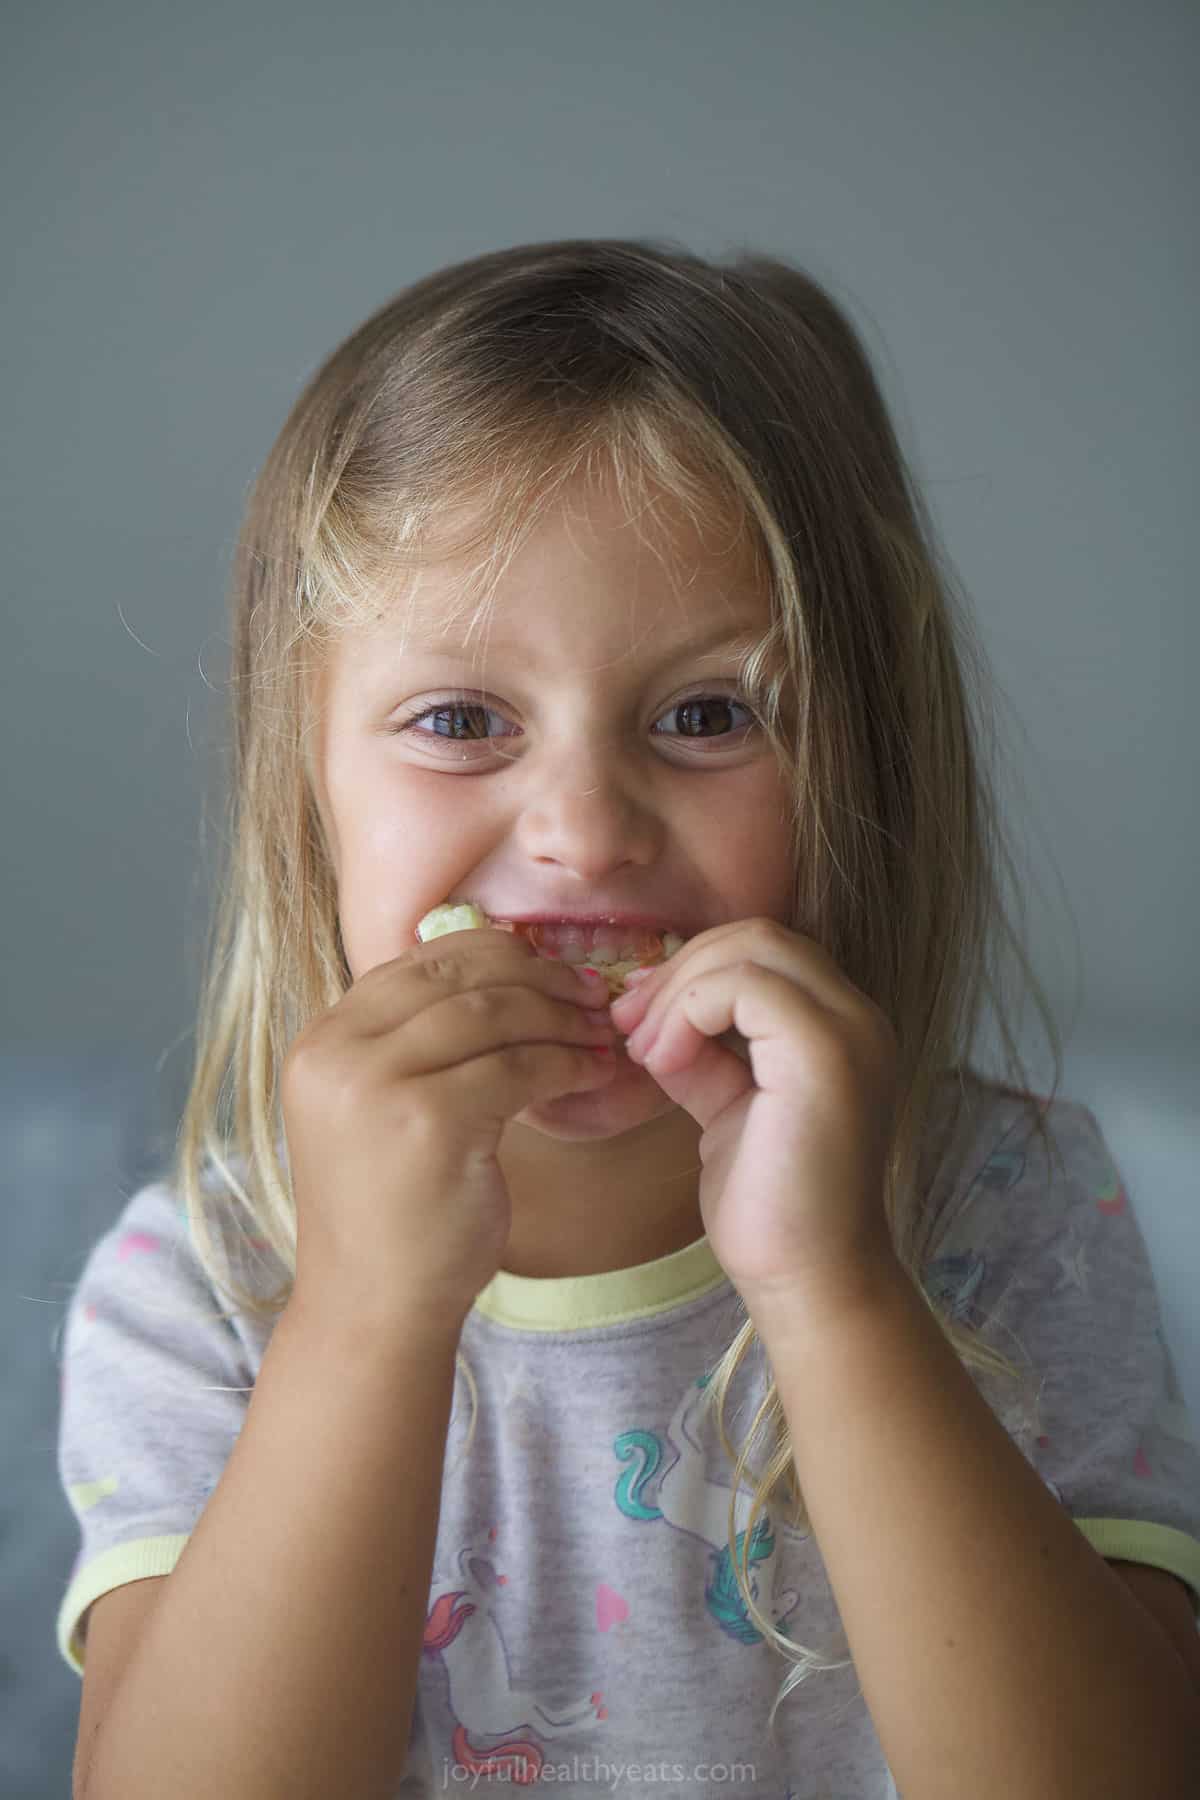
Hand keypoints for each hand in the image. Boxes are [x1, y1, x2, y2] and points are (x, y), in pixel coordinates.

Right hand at [280, 928, 616, 1333]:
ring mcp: (375, 1084)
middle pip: (455, 977)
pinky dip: (565, 1064)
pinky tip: (591, 1074)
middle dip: (534, 977)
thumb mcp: (378, 1110)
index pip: (416, 961)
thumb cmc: (391, 1213)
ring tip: (598, 1034)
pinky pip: (517, 1067)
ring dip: (559, 1018)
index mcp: (320, 1041)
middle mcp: (336, 1053)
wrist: (371, 1308)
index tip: (545, 968)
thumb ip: (412, 1045)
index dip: (492, 954)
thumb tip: (498, 973)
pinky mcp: (428, 1121)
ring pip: (492, 1014)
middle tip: (587, 994)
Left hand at [609, 918, 900, 1312]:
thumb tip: (655, 1018)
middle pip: (757, 936)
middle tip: (627, 1025)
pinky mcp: (825, 1054)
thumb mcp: (727, 1110)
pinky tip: (664, 1064)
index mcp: (842, 1028)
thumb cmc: (769, 1209)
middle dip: (679, 971)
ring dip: (677, 992)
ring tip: (644, 1052)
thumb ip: (705, 1057)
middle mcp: (859, 1018)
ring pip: (750, 949)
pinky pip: (744, 986)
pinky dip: (688, 1011)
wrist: (806, 1281)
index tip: (637, 1020)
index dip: (693, 970)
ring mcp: (850, 1032)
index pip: (765, 952)